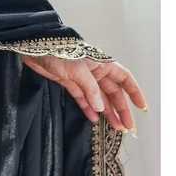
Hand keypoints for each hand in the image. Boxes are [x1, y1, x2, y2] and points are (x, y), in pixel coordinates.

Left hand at [20, 54, 148, 133]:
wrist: (33, 47)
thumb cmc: (58, 51)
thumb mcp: (78, 69)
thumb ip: (91, 89)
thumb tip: (101, 108)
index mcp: (101, 63)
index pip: (124, 78)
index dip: (134, 91)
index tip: (142, 107)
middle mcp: (94, 71)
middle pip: (113, 92)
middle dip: (121, 109)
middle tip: (127, 126)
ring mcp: (82, 78)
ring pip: (99, 98)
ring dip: (107, 112)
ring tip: (114, 128)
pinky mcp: (69, 82)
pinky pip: (83, 98)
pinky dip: (88, 108)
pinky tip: (94, 119)